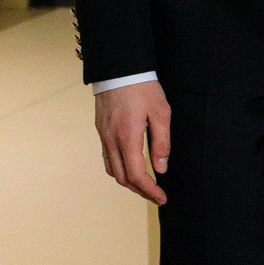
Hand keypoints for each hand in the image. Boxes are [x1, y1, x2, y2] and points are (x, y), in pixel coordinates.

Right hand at [94, 80, 171, 204]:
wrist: (118, 67)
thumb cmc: (143, 87)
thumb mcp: (161, 113)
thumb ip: (161, 142)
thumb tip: (160, 168)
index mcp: (128, 138)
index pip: (137, 175)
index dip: (150, 191)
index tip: (162, 198)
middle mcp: (112, 140)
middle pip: (123, 178)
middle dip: (140, 190)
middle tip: (156, 194)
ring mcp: (103, 135)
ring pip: (112, 170)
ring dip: (128, 181)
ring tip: (144, 184)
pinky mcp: (101, 129)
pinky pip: (107, 157)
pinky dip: (118, 168)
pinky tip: (130, 165)